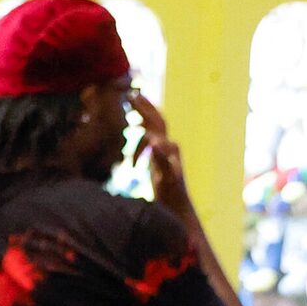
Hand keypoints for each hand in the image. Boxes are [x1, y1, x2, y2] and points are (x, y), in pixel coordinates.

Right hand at [132, 93, 189, 212]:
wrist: (178, 211)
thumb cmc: (172, 197)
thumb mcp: (166, 179)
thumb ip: (161, 160)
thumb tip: (154, 142)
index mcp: (168, 149)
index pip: (156, 123)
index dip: (145, 110)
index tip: (132, 97)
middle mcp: (168, 148)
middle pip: (155, 122)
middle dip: (144, 108)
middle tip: (130, 94)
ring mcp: (163, 155)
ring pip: (151, 132)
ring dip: (141, 122)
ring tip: (128, 112)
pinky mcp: (158, 163)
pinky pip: (148, 144)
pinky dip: (138, 141)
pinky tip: (130, 145)